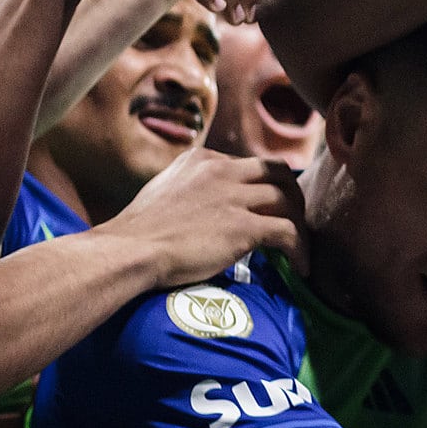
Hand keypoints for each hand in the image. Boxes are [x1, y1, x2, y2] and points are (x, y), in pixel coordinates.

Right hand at [103, 148, 307, 283]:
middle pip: (278, 172)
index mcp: (202, 160)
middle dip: (292, 194)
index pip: (249, 164)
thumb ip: (191, 189)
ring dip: (300, 223)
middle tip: (293, 218)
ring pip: (288, 200)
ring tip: (299, 244)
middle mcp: (221, 171)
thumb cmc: (135, 233)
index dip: (264, 185)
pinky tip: (300, 266)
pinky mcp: (243, 226)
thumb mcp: (164, 191)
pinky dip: (300, 249)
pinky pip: (288, 232)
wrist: (126, 252)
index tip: (267, 205)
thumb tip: (206, 205)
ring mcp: (233, 197)